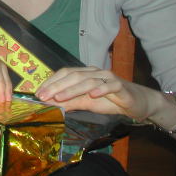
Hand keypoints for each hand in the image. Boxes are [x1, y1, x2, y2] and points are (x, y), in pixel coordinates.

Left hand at [35, 66, 155, 119]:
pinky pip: (109, 85)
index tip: (38, 94)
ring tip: (60, 98)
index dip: (51, 82)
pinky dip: (100, 89)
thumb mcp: (87, 102)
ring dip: (72, 89)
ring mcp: (107, 77)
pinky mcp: (120, 85)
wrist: (136, 102)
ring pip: (88, 80)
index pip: (64, 73)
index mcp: (84, 73)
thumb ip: (70, 102)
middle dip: (56, 86)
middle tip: (44, 96)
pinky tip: (92, 95)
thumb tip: (51, 104)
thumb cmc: (109, 100)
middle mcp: (94, 72)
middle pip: (73, 75)